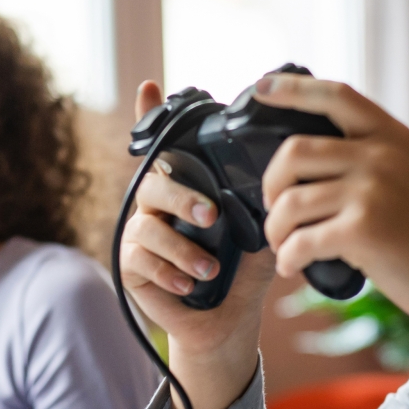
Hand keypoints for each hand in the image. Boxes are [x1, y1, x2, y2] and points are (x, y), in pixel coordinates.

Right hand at [116, 80, 273, 408]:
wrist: (229, 324)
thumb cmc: (243, 272)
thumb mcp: (259, 233)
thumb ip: (258, 204)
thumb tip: (277, 177)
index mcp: (186, 188)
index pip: (165, 145)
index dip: (151, 113)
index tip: (150, 84)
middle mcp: (158, 205)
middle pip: (153, 182)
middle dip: (181, 197)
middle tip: (211, 216)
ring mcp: (140, 234)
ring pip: (146, 226)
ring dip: (181, 248)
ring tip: (210, 269)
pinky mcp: (131, 268)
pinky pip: (140, 259)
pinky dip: (170, 271)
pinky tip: (190, 284)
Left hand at [252, 74, 408, 352]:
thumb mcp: (407, 169)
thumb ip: (367, 155)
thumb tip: (303, 158)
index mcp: (389, 134)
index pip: (334, 95)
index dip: (292, 89)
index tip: (261, 89)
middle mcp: (379, 155)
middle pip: (294, 152)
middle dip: (271, 185)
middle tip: (275, 210)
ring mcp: (371, 190)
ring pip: (290, 202)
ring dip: (275, 230)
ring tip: (283, 246)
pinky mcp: (364, 229)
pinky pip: (302, 240)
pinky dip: (288, 257)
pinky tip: (292, 267)